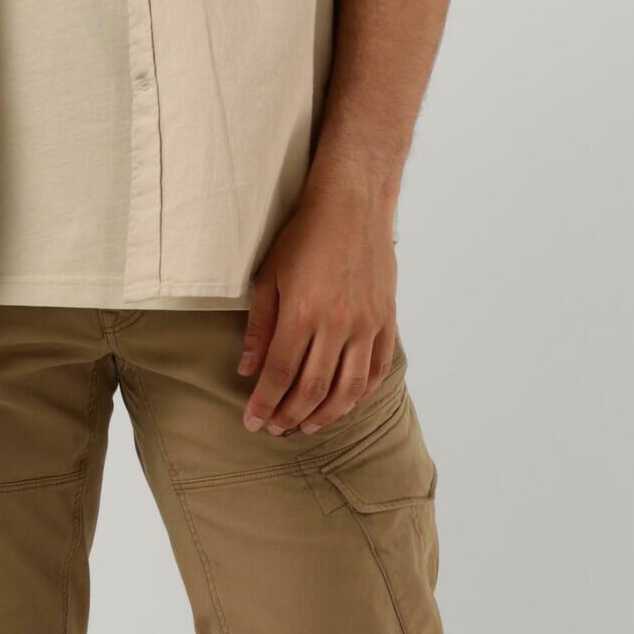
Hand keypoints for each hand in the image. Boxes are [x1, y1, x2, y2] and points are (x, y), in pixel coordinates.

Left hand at [236, 179, 399, 433]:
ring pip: (348, 388)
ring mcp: (366, 324)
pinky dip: (360, 394)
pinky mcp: (386, 320)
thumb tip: (247, 370)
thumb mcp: (269, 276)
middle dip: (289, 416)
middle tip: (275, 429)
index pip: (280, 374)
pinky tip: (343, 403)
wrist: (354, 204)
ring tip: (306, 426)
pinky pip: (376, 369)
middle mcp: (337, 324)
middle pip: (312, 388)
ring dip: (325, 414)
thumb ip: (259, 327)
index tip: (253, 422)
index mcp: (302, 313)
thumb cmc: (305, 235)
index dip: (264, 404)